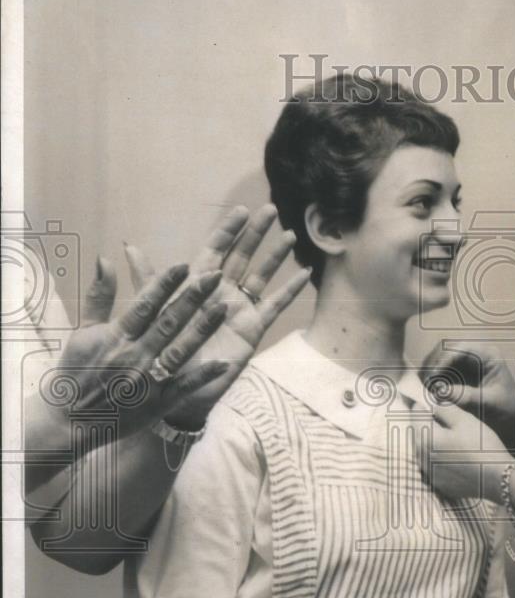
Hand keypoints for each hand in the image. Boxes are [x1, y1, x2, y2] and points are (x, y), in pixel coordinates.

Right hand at [26, 257, 231, 448]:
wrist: (72, 420)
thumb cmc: (78, 370)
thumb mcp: (84, 331)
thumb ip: (99, 295)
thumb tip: (105, 260)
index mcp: (116, 336)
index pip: (145, 305)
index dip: (165, 284)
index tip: (184, 266)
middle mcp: (134, 355)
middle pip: (168, 323)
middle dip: (192, 298)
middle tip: (214, 277)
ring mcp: (148, 380)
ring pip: (180, 350)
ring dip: (203, 329)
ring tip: (223, 308)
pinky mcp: (158, 402)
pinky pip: (185, 386)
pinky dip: (204, 375)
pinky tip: (225, 363)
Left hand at [123, 204, 311, 429]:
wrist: (170, 387)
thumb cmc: (156, 351)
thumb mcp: (148, 312)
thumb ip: (146, 280)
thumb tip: (126, 246)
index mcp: (196, 284)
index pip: (216, 249)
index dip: (228, 229)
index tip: (242, 209)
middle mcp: (221, 292)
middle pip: (243, 256)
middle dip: (256, 234)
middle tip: (270, 210)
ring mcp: (239, 309)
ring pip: (261, 276)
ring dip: (276, 257)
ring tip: (291, 236)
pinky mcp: (252, 328)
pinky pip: (274, 305)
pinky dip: (290, 290)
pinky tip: (304, 274)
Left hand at [415, 403, 511, 501]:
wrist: (496, 479)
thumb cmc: (481, 446)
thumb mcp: (464, 420)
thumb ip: (444, 408)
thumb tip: (432, 403)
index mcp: (425, 439)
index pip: (415, 414)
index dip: (425, 405)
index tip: (437, 403)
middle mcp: (421, 459)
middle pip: (418, 433)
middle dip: (428, 423)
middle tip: (448, 419)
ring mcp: (429, 474)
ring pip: (424, 450)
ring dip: (434, 441)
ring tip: (454, 438)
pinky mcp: (439, 484)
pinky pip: (433, 465)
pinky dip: (440, 457)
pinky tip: (457, 455)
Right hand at [420, 341, 514, 451]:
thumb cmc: (507, 411)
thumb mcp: (488, 404)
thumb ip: (465, 396)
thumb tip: (438, 391)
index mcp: (488, 355)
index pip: (459, 348)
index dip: (442, 360)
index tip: (433, 378)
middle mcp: (476, 353)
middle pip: (445, 349)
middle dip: (433, 365)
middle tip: (425, 384)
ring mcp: (466, 362)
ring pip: (440, 358)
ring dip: (431, 371)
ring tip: (427, 389)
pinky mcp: (460, 373)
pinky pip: (441, 370)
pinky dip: (433, 379)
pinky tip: (430, 391)